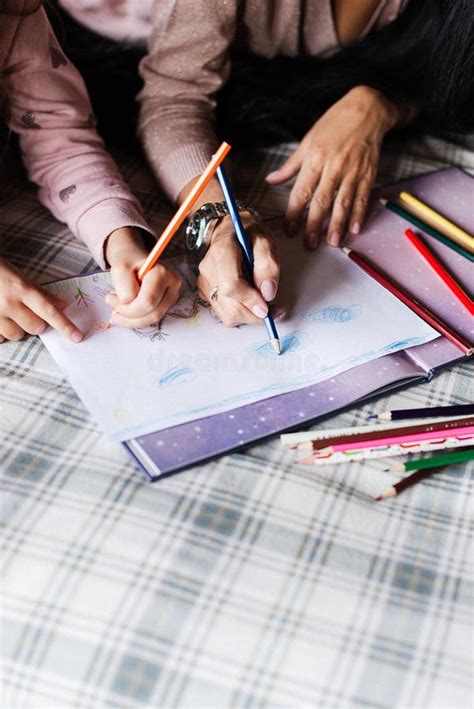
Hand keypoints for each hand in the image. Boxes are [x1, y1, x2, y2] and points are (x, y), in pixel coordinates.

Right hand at [0, 258, 82, 342]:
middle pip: (35, 327)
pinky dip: (2, 332)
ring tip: (9, 314)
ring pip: (17, 335)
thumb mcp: (21, 278)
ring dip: (18, 329)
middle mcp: (8, 303)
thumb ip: (42, 293)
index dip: (64, 325)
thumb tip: (64, 305)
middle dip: (36, 323)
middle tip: (26, 312)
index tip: (77, 337)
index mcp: (21, 289)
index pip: (48, 310)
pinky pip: (0, 338)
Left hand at [104, 227, 181, 327]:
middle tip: (113, 310)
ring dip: (131, 319)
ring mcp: (172, 296)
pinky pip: (151, 318)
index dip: (127, 309)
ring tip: (118, 307)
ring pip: (152, 319)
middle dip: (129, 317)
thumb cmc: (127, 261)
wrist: (132, 258)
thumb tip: (127, 305)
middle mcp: (172, 286)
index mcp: (163, 273)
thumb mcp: (119, 268)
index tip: (110, 299)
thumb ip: (124, 287)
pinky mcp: (166, 304)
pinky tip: (127, 307)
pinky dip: (136, 318)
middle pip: (152, 314)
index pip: (147, 302)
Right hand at [198, 213, 281, 326]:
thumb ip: (268, 265)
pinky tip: (251, 302)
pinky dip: (242, 314)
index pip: (231, 286)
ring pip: (228, 315)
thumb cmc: (248, 234)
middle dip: (255, 314)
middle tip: (276, 311)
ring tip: (265, 305)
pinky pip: (225, 314)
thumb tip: (267, 293)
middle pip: (231, 307)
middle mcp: (208, 269)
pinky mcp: (206, 292)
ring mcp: (205, 283)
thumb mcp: (266, 241)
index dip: (251, 301)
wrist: (228, 230)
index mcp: (222, 252)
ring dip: (250, 316)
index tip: (268, 308)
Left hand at [266, 86, 400, 246]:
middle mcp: (333, 166)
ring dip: (337, 224)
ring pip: (343, 202)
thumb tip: (271, 180)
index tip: (289, 229)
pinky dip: (359, 214)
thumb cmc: (334, 123)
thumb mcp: (308, 140)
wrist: (367, 109)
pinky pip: (362, 197)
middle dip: (314, 225)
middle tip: (310, 244)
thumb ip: (291, 165)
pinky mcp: (368, 173)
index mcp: (315, 158)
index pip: (301, 192)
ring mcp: (352, 171)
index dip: (294, 213)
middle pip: (321, 201)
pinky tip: (355, 228)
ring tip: (333, 243)